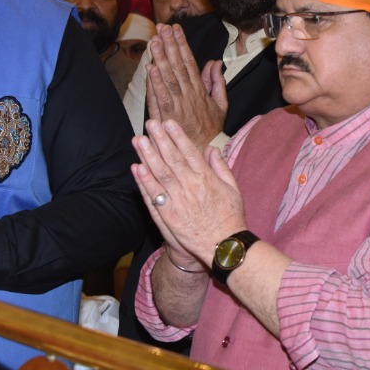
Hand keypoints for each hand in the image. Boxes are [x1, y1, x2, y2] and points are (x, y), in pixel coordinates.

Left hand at [131, 119, 246, 264]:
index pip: (188, 152)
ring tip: (138, 140)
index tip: (168, 123)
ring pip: (160, 174)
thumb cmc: (230, 217)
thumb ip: (221, 167)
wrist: (223, 246)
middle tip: (149, 124)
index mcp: (206, 178)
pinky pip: (154, 196)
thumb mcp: (233, 188)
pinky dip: (144, 182)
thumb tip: (211, 149)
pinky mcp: (169, 216)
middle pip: (171, 158)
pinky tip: (136, 168)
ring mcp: (178, 201)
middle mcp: (190, 187)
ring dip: (148, 156)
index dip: (177, 136)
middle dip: (159, 139)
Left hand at [145, 24, 227, 150]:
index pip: (190, 62)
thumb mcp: (221, 104)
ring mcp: (177, 106)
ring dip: (161, 59)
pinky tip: (150, 69)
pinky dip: (155, 84)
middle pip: (178, 66)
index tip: (175, 28)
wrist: (203, 151)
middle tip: (162, 27)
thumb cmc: (211, 129)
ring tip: (154, 42)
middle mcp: (188, 95)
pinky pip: (160, 98)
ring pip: (168, 79)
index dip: (182, 44)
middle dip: (169, 45)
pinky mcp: (166, 118)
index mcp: (200, 90)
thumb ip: (217, 82)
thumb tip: (215, 62)